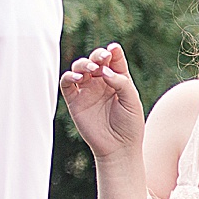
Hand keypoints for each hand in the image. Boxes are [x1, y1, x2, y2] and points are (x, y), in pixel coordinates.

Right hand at [59, 42, 145, 164]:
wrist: (119, 149)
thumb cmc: (130, 124)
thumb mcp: (132, 100)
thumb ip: (121, 82)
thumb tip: (104, 70)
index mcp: (118, 78)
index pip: (113, 58)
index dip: (112, 51)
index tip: (113, 50)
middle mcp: (101, 82)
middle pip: (95, 59)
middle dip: (98, 55)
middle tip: (103, 58)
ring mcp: (87, 90)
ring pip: (79, 67)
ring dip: (84, 64)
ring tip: (92, 69)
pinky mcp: (75, 101)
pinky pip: (66, 84)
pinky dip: (69, 76)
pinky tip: (78, 78)